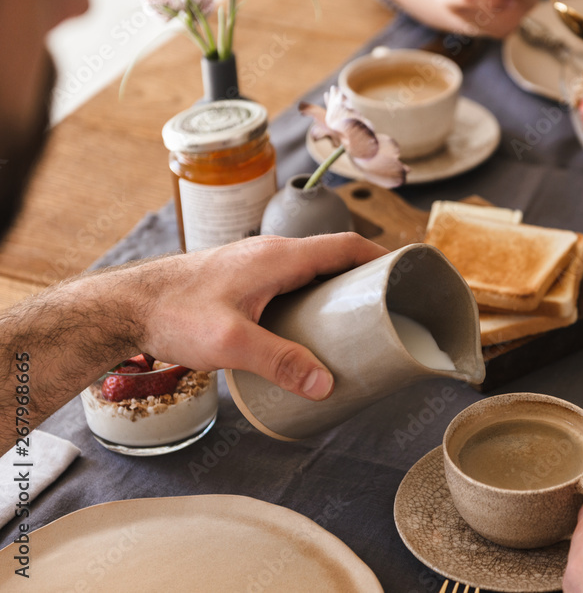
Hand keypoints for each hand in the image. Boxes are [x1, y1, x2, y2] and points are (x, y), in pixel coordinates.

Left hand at [136, 233, 385, 400]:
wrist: (128, 305)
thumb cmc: (175, 313)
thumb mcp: (232, 344)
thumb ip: (279, 362)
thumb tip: (324, 384)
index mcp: (280, 257)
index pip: (345, 246)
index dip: (381, 257)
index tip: (407, 272)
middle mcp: (272, 252)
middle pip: (334, 257)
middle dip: (365, 278)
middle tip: (388, 307)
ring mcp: (256, 263)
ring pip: (312, 269)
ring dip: (337, 288)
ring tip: (356, 321)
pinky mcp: (243, 278)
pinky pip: (292, 279)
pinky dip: (313, 295)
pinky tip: (310, 326)